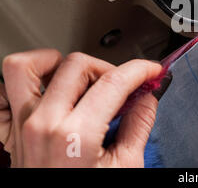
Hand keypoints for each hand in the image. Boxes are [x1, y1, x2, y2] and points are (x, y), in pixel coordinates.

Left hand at [0, 49, 161, 166]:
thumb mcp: (126, 166)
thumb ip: (139, 125)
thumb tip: (148, 97)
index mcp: (76, 134)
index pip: (114, 81)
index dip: (140, 69)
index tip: (150, 71)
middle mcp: (44, 124)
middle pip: (76, 65)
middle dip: (107, 68)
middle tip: (122, 85)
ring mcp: (21, 126)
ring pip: (26, 67)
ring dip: (56, 63)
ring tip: (77, 77)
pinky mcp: (8, 133)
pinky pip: (2, 94)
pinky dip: (22, 84)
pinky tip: (45, 91)